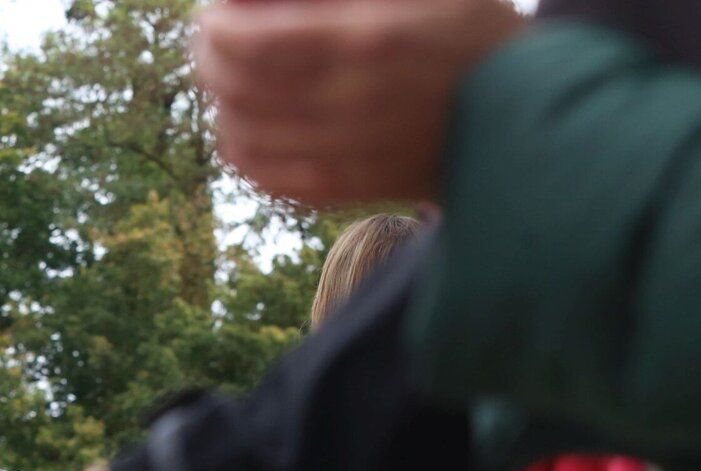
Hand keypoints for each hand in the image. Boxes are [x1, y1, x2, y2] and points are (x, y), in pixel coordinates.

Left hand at [194, 0, 524, 205]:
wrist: (523, 115)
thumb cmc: (469, 33)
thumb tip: (266, 0)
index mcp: (368, 38)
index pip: (254, 42)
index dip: (218, 29)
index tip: (214, 15)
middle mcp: (351, 99)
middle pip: (240, 88)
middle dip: (210, 61)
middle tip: (211, 43)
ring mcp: (347, 150)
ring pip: (244, 134)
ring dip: (222, 104)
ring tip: (226, 82)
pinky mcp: (346, 188)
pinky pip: (267, 174)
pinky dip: (243, 150)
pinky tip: (243, 127)